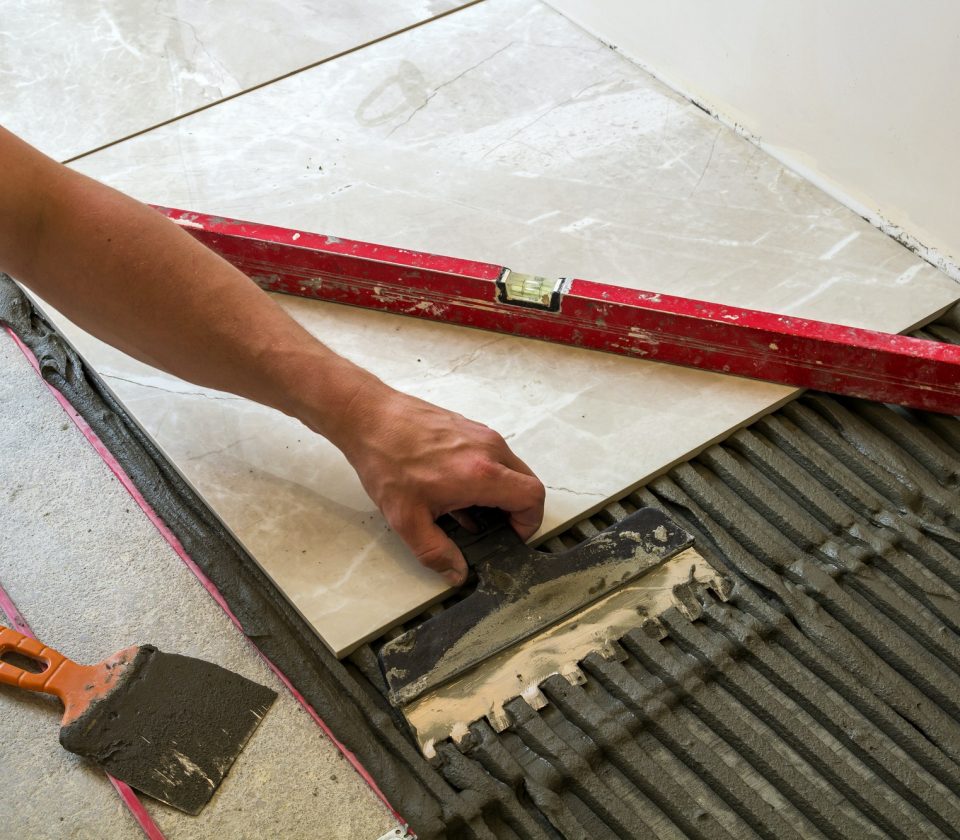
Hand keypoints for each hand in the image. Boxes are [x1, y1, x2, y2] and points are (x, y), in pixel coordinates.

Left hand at [336, 381, 544, 585]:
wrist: (368, 417)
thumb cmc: (386, 461)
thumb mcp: (407, 519)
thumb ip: (436, 552)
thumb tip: (456, 573)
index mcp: (481, 474)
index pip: (533, 497)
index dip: (529, 523)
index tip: (510, 535)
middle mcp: (488, 449)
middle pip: (528, 482)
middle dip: (517, 510)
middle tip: (495, 527)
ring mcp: (481, 434)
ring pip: (511, 468)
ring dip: (501, 492)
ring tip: (469, 509)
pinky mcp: (469, 426)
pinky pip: (493, 454)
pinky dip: (488, 474)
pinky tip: (456, 488)